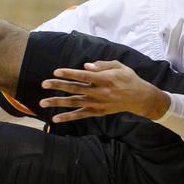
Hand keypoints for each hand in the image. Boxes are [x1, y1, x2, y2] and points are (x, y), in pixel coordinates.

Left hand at [39, 61, 168, 122]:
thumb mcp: (120, 66)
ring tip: (42, 103)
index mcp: (105, 79)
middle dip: (58, 86)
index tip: (56, 72)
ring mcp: (98, 104)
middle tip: (44, 84)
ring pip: (75, 103)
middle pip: (76, 89)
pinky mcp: (98, 112)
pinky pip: (81, 115)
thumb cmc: (129, 79)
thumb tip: (86, 66)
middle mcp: (100, 92)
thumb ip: (102, 65)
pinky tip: (55, 118)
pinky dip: (68, 117)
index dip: (69, 74)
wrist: (140, 98)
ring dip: (58, 103)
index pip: (84, 76)